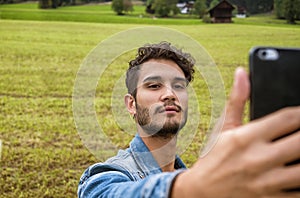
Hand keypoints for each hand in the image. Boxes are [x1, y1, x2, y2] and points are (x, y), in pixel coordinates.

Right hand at [172, 68, 299, 197]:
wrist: (202, 192)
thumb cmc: (213, 156)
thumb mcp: (223, 128)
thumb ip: (237, 100)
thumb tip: (242, 72)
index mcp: (246, 137)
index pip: (288, 117)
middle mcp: (257, 159)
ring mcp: (266, 182)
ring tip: (299, 149)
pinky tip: (297, 168)